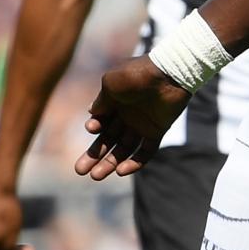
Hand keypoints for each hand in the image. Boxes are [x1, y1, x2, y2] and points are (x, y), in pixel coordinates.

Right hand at [76, 55, 189, 179]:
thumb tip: (91, 113)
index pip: (100, 123)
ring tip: (96, 176)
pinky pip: (145, 151)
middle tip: (80, 171)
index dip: (94, 129)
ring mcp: (142, 124)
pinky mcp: (157, 131)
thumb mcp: (111, 84)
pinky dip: (135, 162)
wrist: (168, 72)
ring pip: (124, 149)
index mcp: (114, 102)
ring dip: (110, 163)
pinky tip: (122, 171)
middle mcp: (127, 115)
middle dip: (94, 155)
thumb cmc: (137, 74)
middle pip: (108, 140)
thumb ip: (102, 101)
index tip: (92, 128)